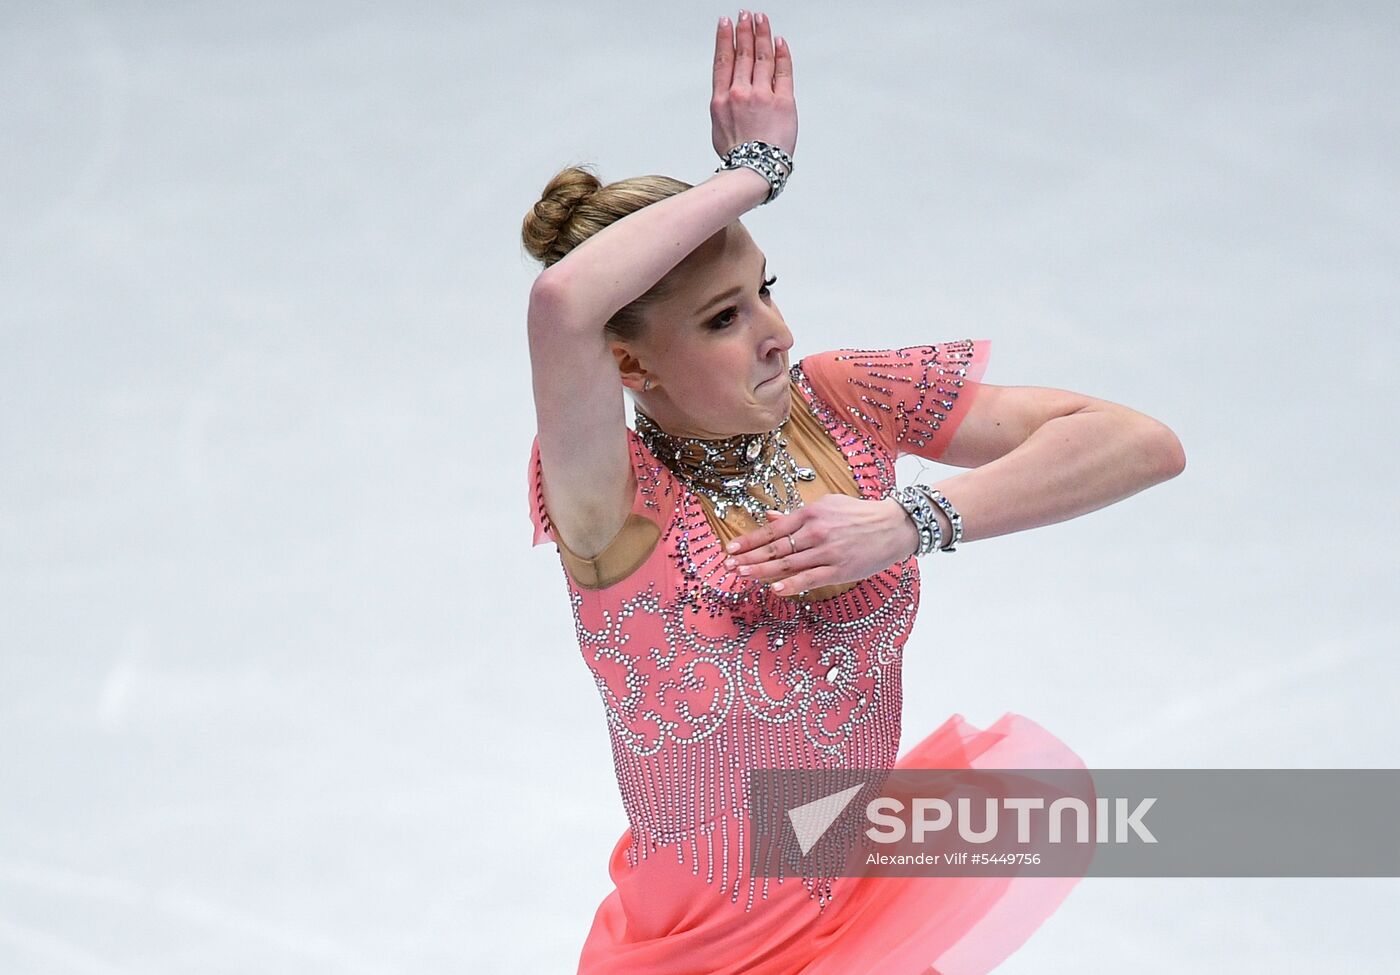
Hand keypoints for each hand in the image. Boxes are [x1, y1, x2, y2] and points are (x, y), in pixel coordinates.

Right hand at [711, 11, 796, 158]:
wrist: (753, 169)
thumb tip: (727, 96)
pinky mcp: (782, 101)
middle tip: (745, 14)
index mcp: (721, 100)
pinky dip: (781, 53)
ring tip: (761, 19)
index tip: (725, 23)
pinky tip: (778, 41)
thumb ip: (724, 106)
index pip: (722, 61)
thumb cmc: (737, 155)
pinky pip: (783, 71)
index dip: (724, 39)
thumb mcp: (719, 128)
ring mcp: (761, 95)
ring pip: (762, 57)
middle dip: (744, 30)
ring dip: (761, 34)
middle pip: (743, 54)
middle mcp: (740, 93)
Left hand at [723, 496, 917, 596]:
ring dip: (763, 571)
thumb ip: (798, 515)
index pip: (773, 529)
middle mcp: (816, 531)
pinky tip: (775, 589)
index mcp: (811, 514)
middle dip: (749, 558)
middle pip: (776, 548)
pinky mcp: (840, 569)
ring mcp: (827, 551)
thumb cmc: (860, 515)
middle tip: (729, 566)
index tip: (731, 548)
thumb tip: (770, 516)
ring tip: (743, 576)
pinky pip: (811, 578)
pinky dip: (792, 584)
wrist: (894, 526)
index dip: (750, 540)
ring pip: (789, 564)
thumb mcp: (828, 506)